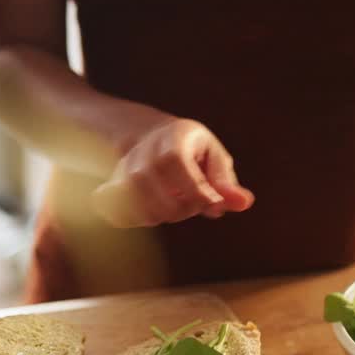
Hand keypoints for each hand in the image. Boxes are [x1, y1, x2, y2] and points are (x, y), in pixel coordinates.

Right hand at [91, 118, 253, 228]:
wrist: (145, 136)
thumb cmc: (188, 148)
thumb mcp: (212, 155)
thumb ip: (226, 181)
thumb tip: (244, 204)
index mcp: (173, 143)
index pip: (191, 186)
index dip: (205, 201)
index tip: (212, 202)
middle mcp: (144, 157)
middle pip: (171, 208)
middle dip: (187, 210)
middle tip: (192, 199)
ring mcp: (123, 174)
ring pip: (149, 216)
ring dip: (165, 215)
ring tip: (170, 200)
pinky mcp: (110, 189)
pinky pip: (123, 218)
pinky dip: (139, 218)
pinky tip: (148, 205)